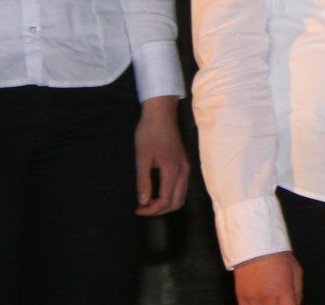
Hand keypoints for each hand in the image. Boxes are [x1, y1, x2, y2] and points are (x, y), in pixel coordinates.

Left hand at [134, 96, 190, 214]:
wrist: (161, 114)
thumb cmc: (149, 133)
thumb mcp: (142, 158)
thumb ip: (143, 181)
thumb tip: (143, 201)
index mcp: (173, 170)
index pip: (165, 200)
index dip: (151, 210)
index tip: (137, 209)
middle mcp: (184, 171)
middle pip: (177, 202)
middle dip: (160, 210)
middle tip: (143, 208)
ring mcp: (186, 167)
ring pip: (181, 196)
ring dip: (167, 204)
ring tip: (149, 201)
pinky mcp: (184, 163)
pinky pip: (182, 187)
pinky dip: (171, 195)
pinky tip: (158, 191)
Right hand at [233, 251, 301, 304]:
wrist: (255, 242)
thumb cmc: (277, 255)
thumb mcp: (296, 270)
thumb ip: (298, 292)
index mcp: (284, 291)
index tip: (290, 304)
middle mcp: (268, 297)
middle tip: (279, 300)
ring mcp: (253, 298)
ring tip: (269, 300)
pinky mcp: (241, 297)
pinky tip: (259, 302)